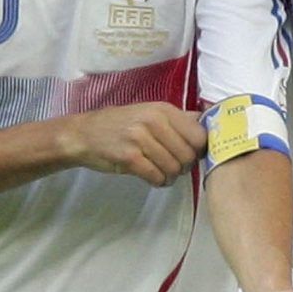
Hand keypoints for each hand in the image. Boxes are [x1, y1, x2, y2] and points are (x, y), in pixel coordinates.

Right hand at [59, 104, 205, 184]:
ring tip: (162, 173)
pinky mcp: (129, 157)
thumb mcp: (150, 113)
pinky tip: (153, 178)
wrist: (84, 134)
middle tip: (174, 167)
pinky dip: (158, 182)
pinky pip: (156, 176)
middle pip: (188, 155)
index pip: (199, 136)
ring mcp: (140, 138)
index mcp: (164, 110)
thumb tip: (208, 122)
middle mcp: (154, 121)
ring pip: (173, 168)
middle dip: (184, 167)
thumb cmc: (121, 125)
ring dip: (170, 176)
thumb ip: (179, 119)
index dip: (199, 150)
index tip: (190, 155)